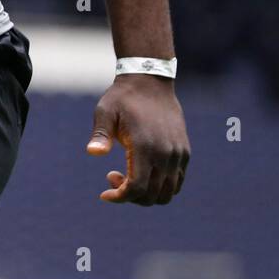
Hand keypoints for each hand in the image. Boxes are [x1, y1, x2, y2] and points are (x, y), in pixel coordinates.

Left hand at [86, 74, 189, 204]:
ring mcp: (179, 154)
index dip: (121, 197)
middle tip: (112, 176)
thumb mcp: (105, 112)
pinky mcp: (184, 152)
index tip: (104, 194)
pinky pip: (177, 182)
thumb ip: (100, 134)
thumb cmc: (123, 98)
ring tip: (127, 175)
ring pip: (168, 193)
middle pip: (152, 195)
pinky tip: (143, 173)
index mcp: (145, 146)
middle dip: (130, 196)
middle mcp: (166, 154)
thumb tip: (93, 152)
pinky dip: (160, 187)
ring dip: (147, 194)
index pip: (137, 188)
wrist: (150, 81)